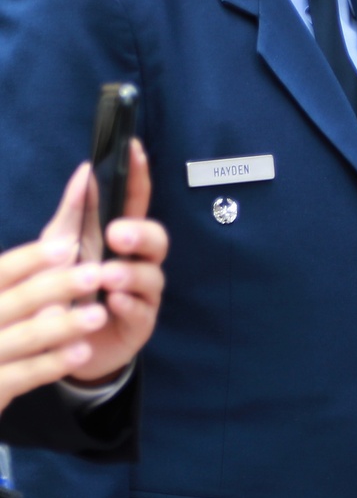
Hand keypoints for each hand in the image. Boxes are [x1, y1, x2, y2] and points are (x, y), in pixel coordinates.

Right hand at [0, 211, 106, 410]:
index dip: (33, 258)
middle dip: (58, 287)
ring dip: (63, 326)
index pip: (3, 270)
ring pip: (23, 339)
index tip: (68, 246)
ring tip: (99, 316)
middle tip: (96, 276)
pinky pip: (21, 376)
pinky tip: (81, 352)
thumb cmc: (17, 304)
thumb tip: (87, 173)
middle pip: (17, 300)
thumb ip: (63, 224)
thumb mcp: (32, 265)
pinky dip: (51, 364)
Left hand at [54, 141, 168, 385]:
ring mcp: (141, 293)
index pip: (136, 200)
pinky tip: (111, 303)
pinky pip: (142, 311)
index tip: (134, 149)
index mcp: (119, 237)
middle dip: (141, 233)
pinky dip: (127, 305)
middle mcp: (137, 261)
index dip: (138, 174)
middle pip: (157, 237)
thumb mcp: (59, 249)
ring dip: (130, 273)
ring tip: (107, 277)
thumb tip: (85, 171)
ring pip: (152, 275)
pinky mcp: (139, 323)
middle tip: (117, 234)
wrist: (59, 348)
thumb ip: (73, 212)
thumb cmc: (65, 289)